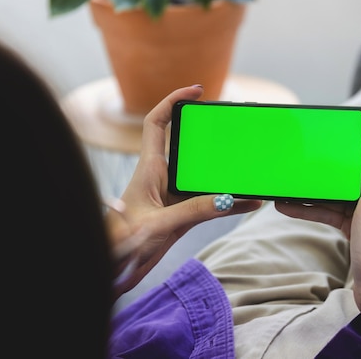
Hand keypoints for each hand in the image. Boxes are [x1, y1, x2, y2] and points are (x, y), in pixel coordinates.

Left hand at [107, 85, 261, 294]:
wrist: (111, 270)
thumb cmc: (120, 243)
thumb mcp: (158, 224)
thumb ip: (194, 211)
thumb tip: (229, 199)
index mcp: (148, 168)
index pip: (157, 122)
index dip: (173, 100)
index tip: (197, 90)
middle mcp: (161, 177)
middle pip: (188, 146)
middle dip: (211, 136)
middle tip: (234, 130)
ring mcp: (172, 196)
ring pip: (203, 176)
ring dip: (225, 174)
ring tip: (249, 169)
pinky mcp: (181, 214)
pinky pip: (210, 202)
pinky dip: (229, 203)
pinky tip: (249, 203)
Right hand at [275, 129, 360, 356]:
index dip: (346, 148)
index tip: (323, 139)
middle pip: (347, 176)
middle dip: (322, 171)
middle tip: (297, 163)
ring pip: (335, 196)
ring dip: (312, 194)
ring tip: (285, 189)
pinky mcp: (355, 228)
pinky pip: (330, 213)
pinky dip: (313, 210)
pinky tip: (290, 209)